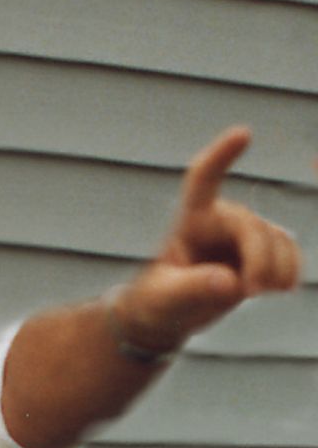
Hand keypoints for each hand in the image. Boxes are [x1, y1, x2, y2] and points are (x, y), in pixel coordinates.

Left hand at [113, 126, 301, 352]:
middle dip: (260, 261)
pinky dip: (289, 273)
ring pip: (280, 241)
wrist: (171, 315)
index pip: (204, 180)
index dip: (222, 156)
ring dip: (278, 270)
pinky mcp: (262, 252)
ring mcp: (244, 235)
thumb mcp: (165, 300)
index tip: (244, 132)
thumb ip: (193, 289)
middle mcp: (219, 220)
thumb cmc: (157, 301)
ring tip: (256, 294)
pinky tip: (277, 289)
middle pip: (253, 227)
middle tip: (250, 292)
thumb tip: (229, 281)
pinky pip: (291, 254)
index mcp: (188, 221)